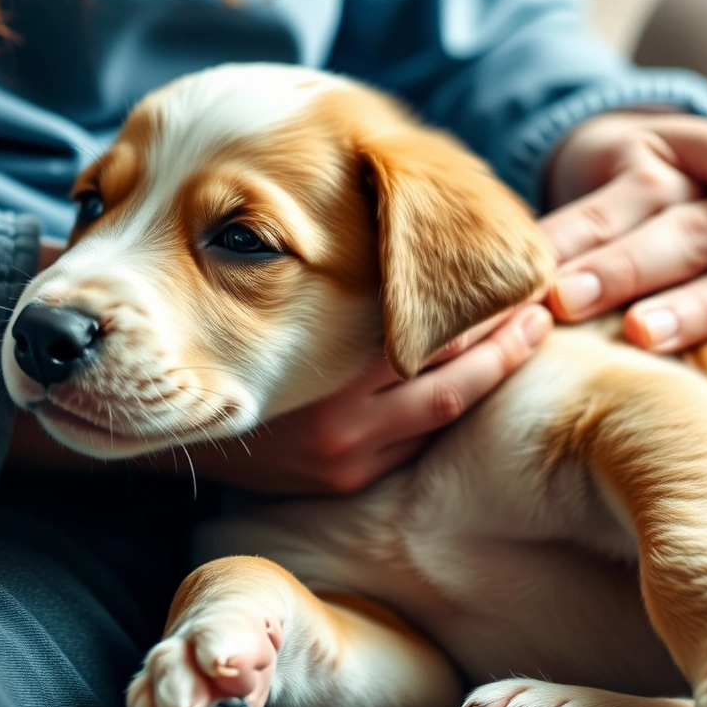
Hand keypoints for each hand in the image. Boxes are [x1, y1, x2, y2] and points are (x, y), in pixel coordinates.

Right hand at [180, 304, 552, 494]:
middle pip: (449, 382)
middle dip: (503, 343)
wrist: (163, 423)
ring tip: (530, 331)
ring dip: (489, 372)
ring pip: (441, 412)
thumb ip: (326, 277)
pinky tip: (480, 372)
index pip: (425, 343)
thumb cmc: (220, 341)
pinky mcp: (346, 478)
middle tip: (543, 303)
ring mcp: (346, 460)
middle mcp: (341, 428)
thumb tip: (397, 228)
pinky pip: (416, 439)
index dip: (479, 314)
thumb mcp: (266, 306)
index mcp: (324, 380)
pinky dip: (452, 402)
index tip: (518, 279)